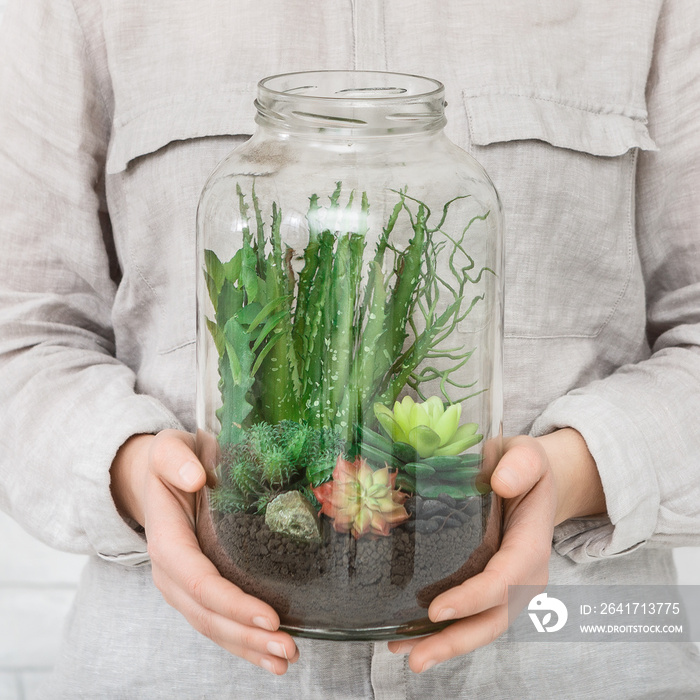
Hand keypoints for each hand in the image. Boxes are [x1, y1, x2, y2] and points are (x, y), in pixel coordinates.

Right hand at [110, 429, 298, 674]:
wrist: (161, 475)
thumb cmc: (172, 461)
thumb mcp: (169, 448)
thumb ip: (175, 460)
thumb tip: (195, 477)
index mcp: (167, 540)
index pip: (198, 580)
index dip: (232, 602)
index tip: (269, 615)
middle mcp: (171, 572)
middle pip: (207, 614)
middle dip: (247, 636)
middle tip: (288, 648)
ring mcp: (182, 585)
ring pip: (212, 626)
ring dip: (248, 648)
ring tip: (285, 659)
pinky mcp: (197, 589)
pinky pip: (217, 622)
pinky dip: (242, 643)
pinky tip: (268, 656)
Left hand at [387, 428, 605, 671]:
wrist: (529, 478)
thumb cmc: (525, 468)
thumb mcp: (528, 454)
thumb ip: (521, 465)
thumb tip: (501, 481)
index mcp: (531, 545)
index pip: (504, 579)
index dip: (473, 598)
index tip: (437, 610)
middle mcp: (522, 575)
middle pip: (492, 618)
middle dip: (456, 641)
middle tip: (417, 658)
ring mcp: (506, 586)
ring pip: (479, 625)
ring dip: (444, 645)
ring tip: (403, 651)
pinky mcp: (487, 585)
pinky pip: (468, 614)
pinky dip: (440, 631)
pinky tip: (406, 636)